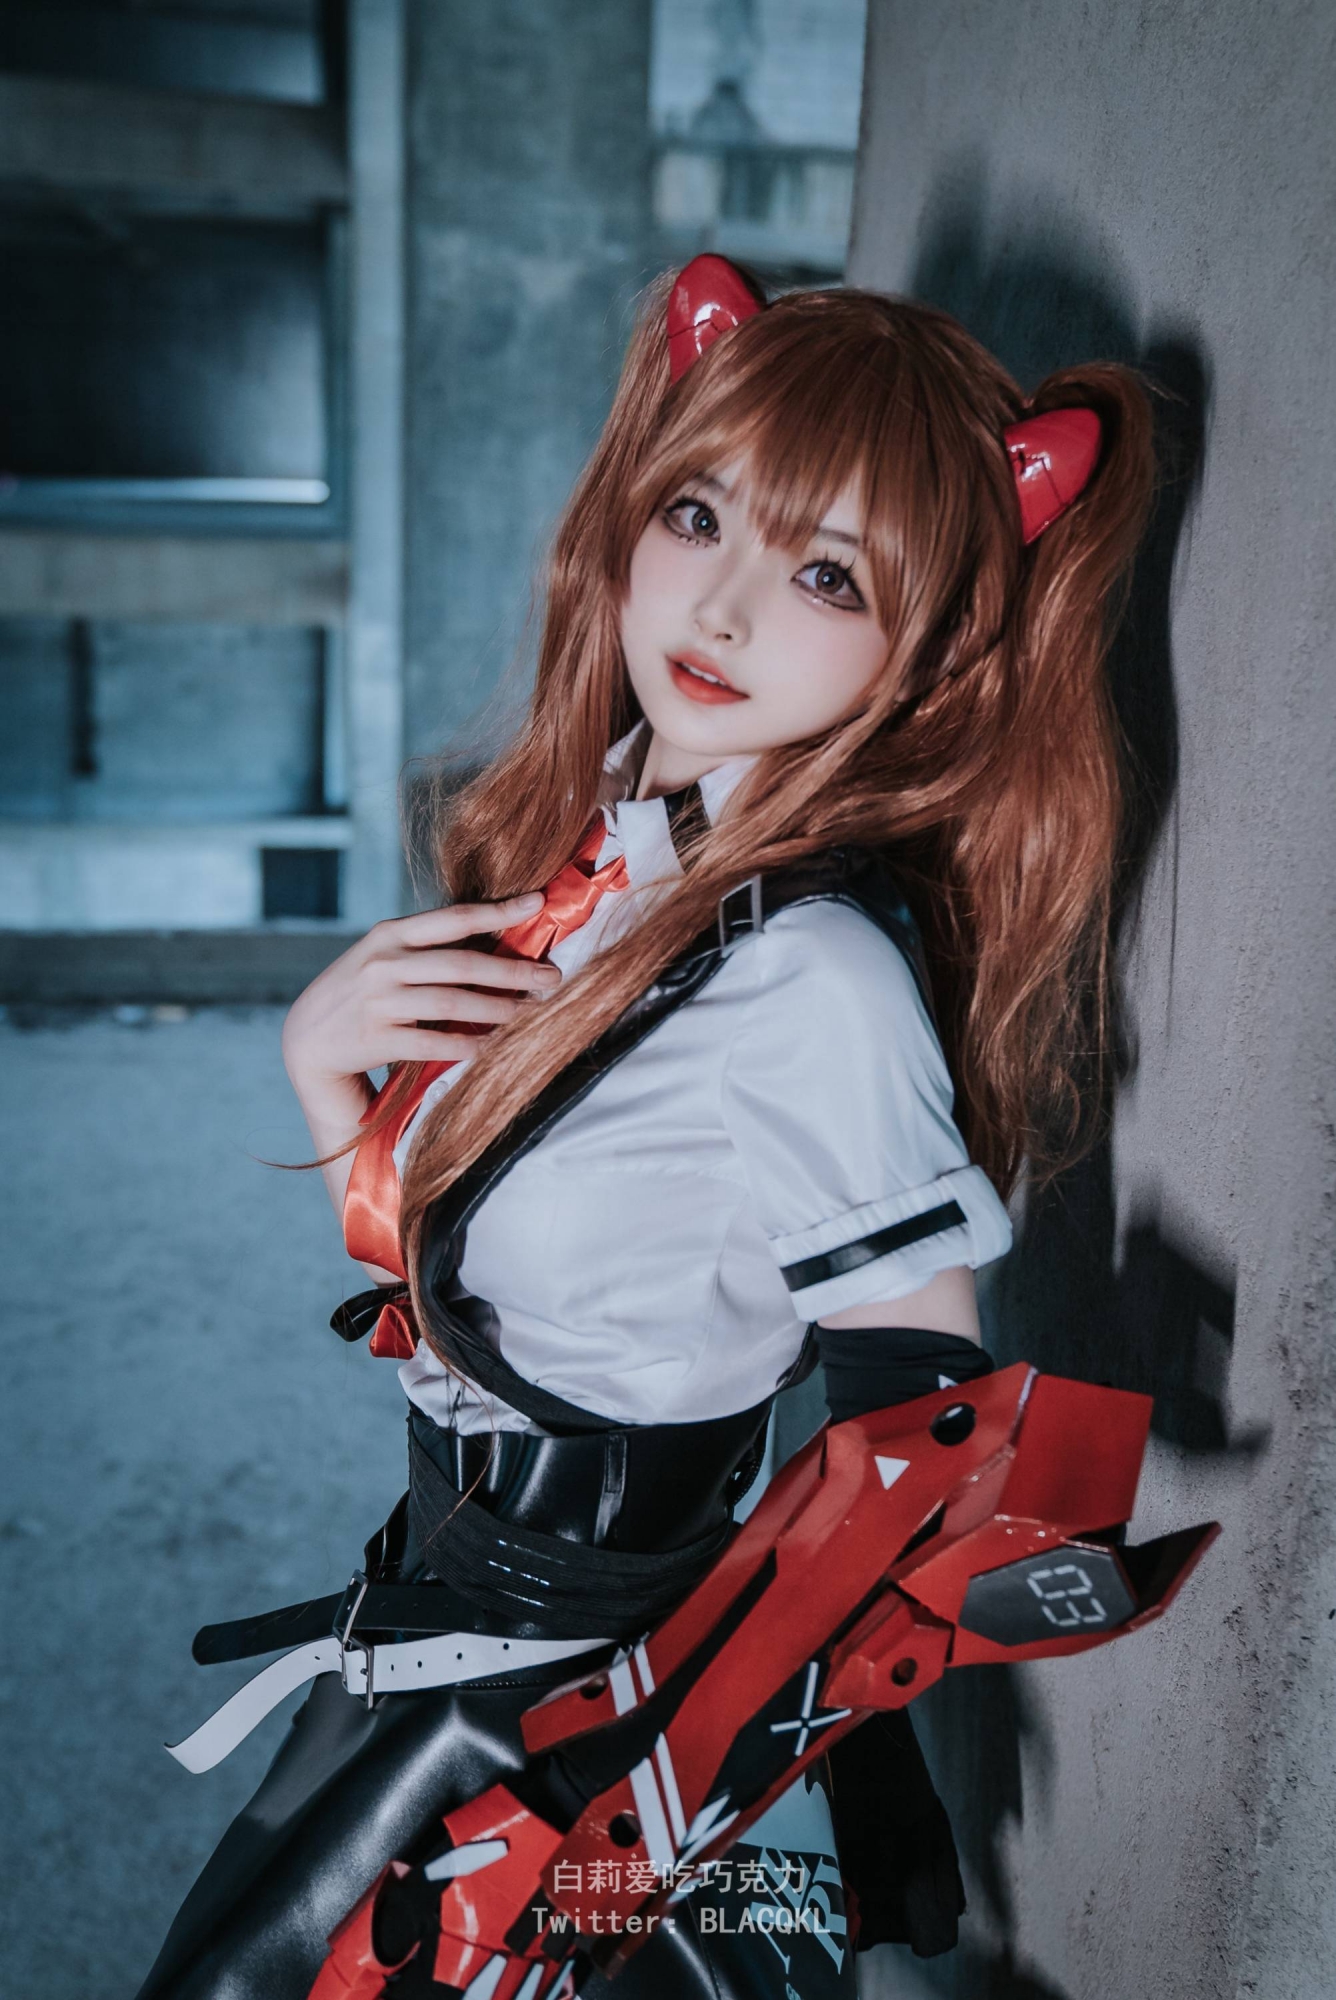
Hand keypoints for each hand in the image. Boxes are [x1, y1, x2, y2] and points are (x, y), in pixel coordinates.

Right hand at [282, 895, 559, 1091]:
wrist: (307, 1038)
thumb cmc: (359, 991)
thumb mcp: (381, 955)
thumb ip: (425, 946)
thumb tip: (493, 937)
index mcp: (390, 935)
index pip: (454, 918)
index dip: (500, 911)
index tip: (538, 902)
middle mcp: (384, 964)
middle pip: (463, 964)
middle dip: (513, 971)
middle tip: (551, 978)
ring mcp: (379, 1002)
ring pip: (453, 1004)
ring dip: (498, 1009)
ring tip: (529, 1012)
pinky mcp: (377, 1039)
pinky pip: (434, 1043)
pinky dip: (468, 1046)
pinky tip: (493, 1046)